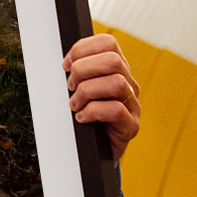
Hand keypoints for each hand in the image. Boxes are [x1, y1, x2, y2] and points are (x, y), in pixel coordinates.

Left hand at [63, 34, 140, 161]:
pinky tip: (81, 118)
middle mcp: (129, 84)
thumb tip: (64, 63)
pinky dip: (92, 112)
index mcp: (116, 70)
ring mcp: (133, 105)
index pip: (108, 43)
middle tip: (70, 87)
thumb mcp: (78, 90)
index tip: (66, 65)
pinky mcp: (131, 126)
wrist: (93, 153)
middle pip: (112, 60)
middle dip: (83, 70)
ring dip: (87, 92)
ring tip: (74, 104)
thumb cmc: (84, 118)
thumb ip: (76, 74)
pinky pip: (116, 110)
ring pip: (116, 83)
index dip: (82, 49)